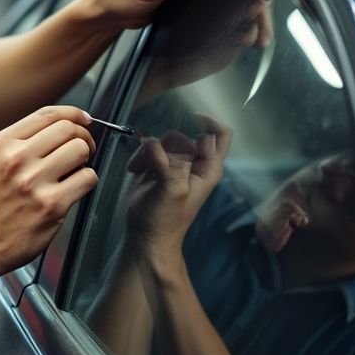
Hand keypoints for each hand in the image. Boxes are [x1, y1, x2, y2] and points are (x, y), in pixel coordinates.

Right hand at [0, 106, 98, 278]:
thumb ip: (24, 142)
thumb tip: (67, 126)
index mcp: (3, 144)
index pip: (48, 113)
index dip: (73, 114)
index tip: (84, 120)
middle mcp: (17, 159)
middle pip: (69, 129)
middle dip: (84, 138)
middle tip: (84, 150)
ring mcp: (34, 182)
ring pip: (81, 150)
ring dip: (85, 160)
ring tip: (76, 171)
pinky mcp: (51, 205)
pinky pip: (87, 178)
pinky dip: (87, 181)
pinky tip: (74, 189)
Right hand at [124, 116, 232, 258]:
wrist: (145, 236)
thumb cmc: (165, 219)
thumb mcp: (172, 191)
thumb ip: (168, 164)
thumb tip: (153, 142)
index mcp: (208, 168)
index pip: (219, 134)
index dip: (208, 123)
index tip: (190, 118)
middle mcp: (194, 164)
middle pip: (184, 135)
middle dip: (166, 144)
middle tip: (155, 162)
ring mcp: (174, 165)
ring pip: (162, 140)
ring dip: (148, 151)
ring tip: (141, 169)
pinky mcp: (156, 168)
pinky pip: (147, 149)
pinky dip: (139, 157)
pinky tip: (135, 171)